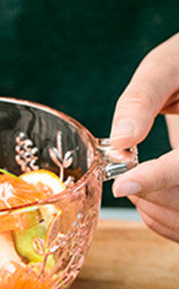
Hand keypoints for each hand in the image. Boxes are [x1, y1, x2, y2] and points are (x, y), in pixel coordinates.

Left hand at [108, 39, 178, 242]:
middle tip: (123, 174)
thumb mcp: (168, 66)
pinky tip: (147, 199)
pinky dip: (164, 222)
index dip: (155, 179)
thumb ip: (143, 99)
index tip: (121, 184)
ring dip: (154, 212)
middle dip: (149, 193)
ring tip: (133, 182)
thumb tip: (120, 138)